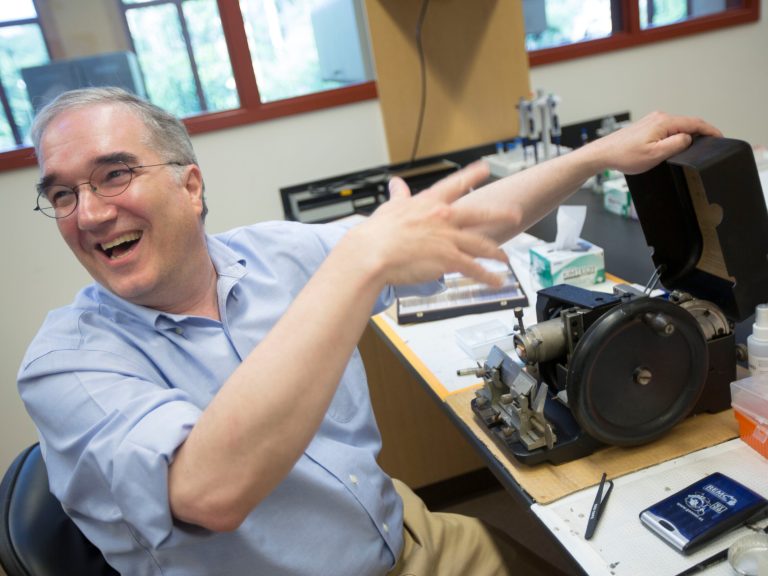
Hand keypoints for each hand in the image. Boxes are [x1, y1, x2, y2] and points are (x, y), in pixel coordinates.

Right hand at [344, 161, 509, 287]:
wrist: (372, 253)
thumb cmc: (377, 233)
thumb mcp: (389, 208)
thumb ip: (398, 196)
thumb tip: (396, 184)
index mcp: (429, 203)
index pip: (455, 184)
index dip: (472, 175)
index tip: (485, 168)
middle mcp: (443, 217)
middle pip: (479, 214)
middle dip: (500, 214)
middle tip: (515, 214)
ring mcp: (448, 238)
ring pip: (481, 244)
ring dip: (496, 253)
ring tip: (505, 259)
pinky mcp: (448, 259)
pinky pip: (474, 268)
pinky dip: (487, 276)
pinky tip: (496, 281)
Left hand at [589, 111, 721, 174]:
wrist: (603, 153)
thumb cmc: (625, 155)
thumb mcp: (655, 154)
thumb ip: (676, 144)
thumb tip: (689, 138)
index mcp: (664, 122)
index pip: (695, 123)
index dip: (710, 130)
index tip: (720, 137)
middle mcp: (659, 117)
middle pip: (687, 123)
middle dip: (701, 133)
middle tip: (711, 145)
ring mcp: (652, 120)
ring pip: (677, 126)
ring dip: (688, 135)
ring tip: (696, 147)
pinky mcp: (646, 126)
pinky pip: (668, 129)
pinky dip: (676, 135)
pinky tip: (677, 145)